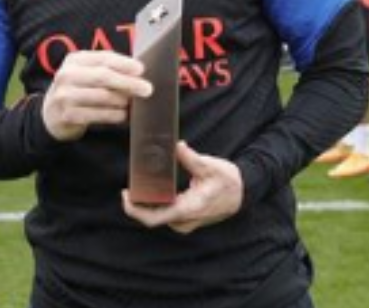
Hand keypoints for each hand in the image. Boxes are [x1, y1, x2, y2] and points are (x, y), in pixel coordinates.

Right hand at [40, 50, 150, 141]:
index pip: (103, 58)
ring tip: (133, 103)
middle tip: (147, 89)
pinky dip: (114, 115)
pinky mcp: (68, 115)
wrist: (50, 115)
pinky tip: (123, 115)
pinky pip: (98, 115)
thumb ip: (107, 69)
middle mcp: (67, 75)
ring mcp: (65, 96)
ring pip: (102, 96)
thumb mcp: (85, 73)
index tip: (141, 69)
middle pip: (104, 76)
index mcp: (74, 60)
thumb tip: (138, 72)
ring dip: (122, 100)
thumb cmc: (77, 90)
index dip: (124, 63)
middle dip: (128, 82)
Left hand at [122, 141, 242, 233]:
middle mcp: (184, 220)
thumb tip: (176, 146)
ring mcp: (184, 222)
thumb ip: (191, 158)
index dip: (135, 210)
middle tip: (127, 188)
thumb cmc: (228, 181)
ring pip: (157, 217)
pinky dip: (155, 205)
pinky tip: (150, 192)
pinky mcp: (185, 219)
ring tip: (137, 187)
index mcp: (188, 209)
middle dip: (137, 205)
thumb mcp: (210, 166)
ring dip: (146, 205)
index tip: (126, 195)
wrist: (242, 194)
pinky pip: (164, 214)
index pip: (154, 218)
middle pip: (152, 218)